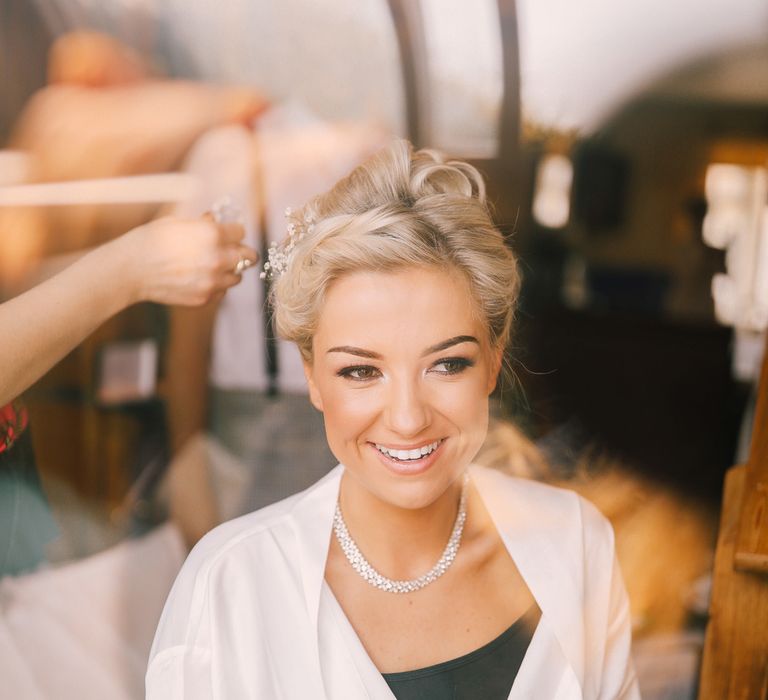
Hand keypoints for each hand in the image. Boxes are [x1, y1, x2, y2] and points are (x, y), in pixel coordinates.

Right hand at [118, 216, 258, 306]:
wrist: (130, 270)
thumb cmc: (150, 241)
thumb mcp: (176, 222)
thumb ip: (202, 223)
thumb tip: (215, 219)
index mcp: (212, 235)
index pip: (241, 232)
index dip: (233, 231)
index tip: (227, 233)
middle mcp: (217, 259)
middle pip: (249, 257)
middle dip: (241, 252)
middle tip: (232, 251)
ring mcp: (212, 281)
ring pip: (238, 277)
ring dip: (229, 270)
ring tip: (212, 266)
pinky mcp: (204, 297)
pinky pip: (222, 291)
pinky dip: (216, 285)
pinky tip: (200, 278)